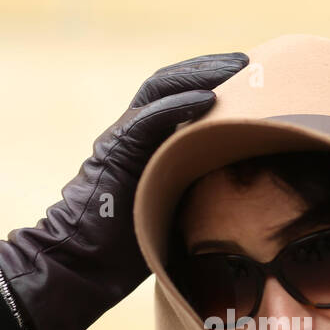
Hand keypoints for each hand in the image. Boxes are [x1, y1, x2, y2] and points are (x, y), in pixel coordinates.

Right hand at [0, 51, 249, 329]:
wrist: (79, 267)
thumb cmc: (124, 252)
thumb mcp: (169, 212)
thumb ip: (192, 190)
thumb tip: (239, 194)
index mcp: (142, 145)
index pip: (176, 97)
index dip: (209, 81)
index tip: (249, 79)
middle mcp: (129, 134)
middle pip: (170, 84)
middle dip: (210, 67)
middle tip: (250, 61)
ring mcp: (121, 140)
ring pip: (160, 90)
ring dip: (200, 74)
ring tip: (237, 67)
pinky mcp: (116, 154)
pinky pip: (150, 120)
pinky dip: (180, 105)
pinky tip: (210, 99)